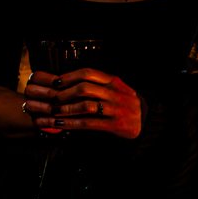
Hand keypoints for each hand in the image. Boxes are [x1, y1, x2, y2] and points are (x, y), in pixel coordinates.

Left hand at [23, 68, 141, 138]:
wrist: (145, 120)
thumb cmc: (123, 102)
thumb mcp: (115, 87)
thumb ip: (97, 83)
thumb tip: (68, 81)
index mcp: (113, 81)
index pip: (88, 73)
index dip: (69, 76)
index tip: (56, 81)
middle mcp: (114, 93)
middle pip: (84, 88)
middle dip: (64, 93)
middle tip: (52, 98)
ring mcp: (115, 109)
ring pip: (85, 105)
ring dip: (65, 108)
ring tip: (53, 111)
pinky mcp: (114, 124)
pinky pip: (88, 123)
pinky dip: (71, 123)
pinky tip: (60, 123)